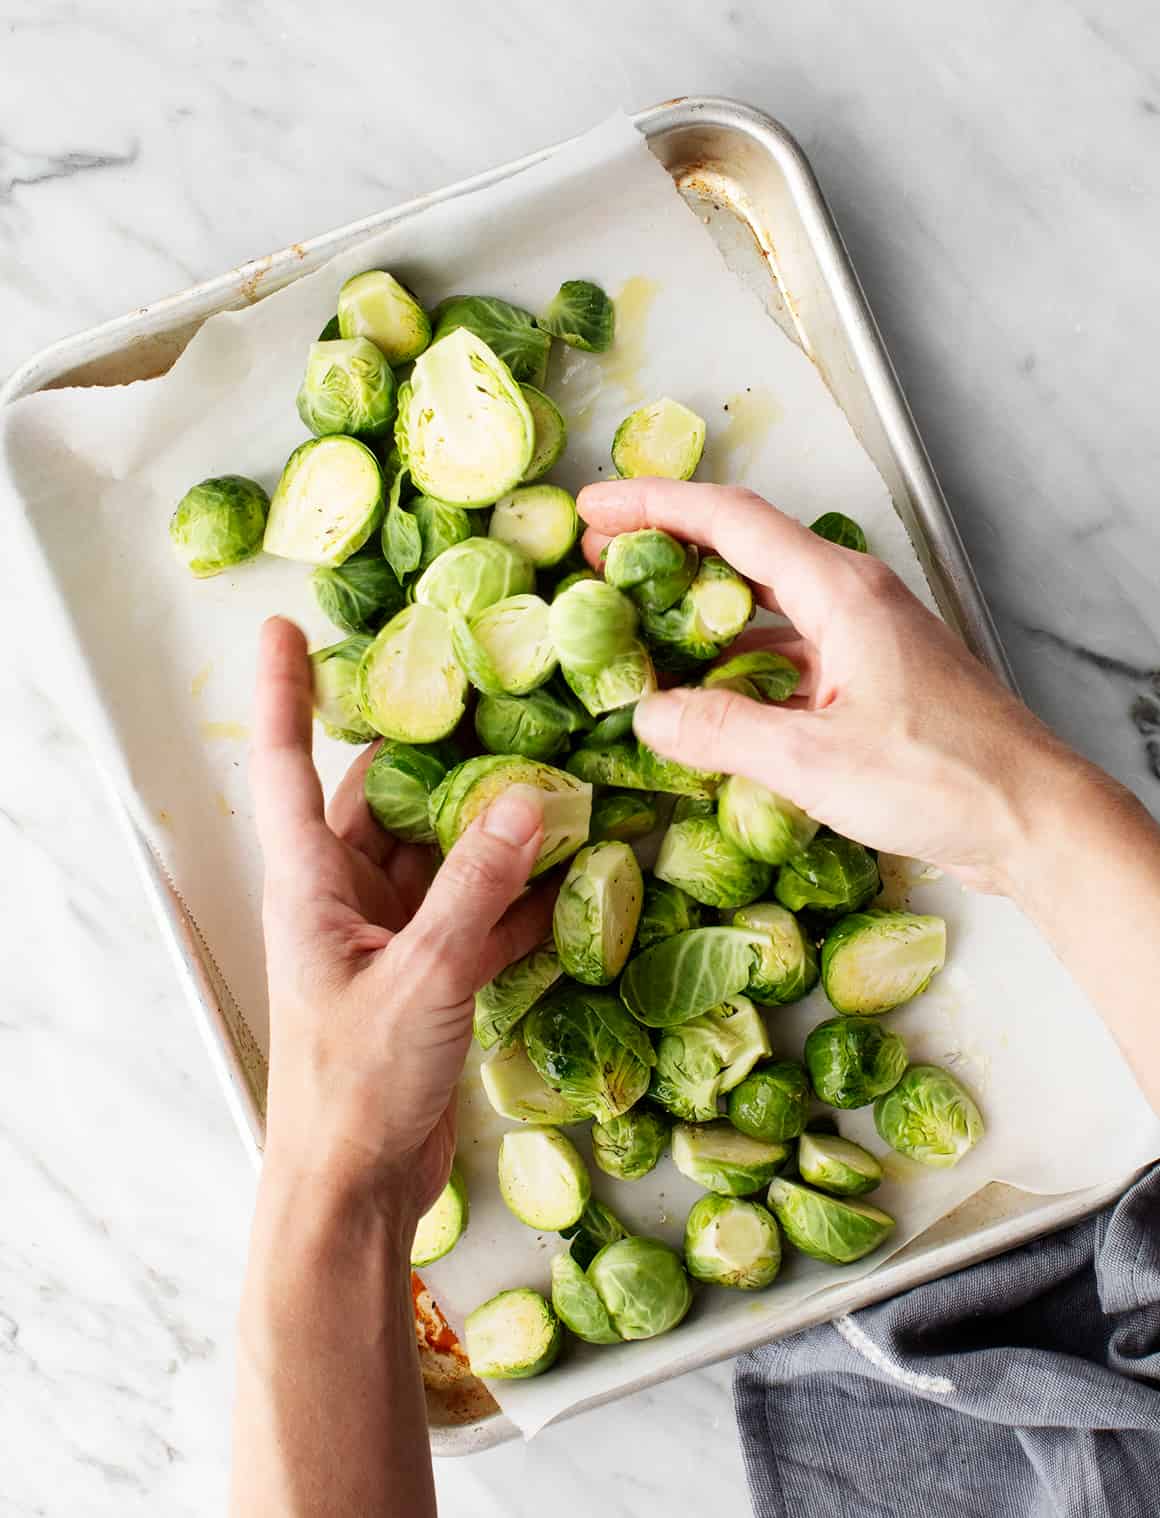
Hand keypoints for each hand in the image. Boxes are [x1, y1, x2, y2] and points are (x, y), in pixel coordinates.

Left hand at [250, 618, 549, 1221]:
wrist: (356, 1189)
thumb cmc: (356, 1086)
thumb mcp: (421, 976)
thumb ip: (474, 888)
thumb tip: (523, 799)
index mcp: (311, 885)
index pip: (287, 767)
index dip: (286, 694)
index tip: (286, 629)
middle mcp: (345, 899)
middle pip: (385, 799)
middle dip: (434, 753)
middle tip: (493, 694)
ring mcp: (390, 937)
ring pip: (444, 856)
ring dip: (494, 828)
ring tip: (559, 777)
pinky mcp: (430, 976)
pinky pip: (478, 914)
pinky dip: (520, 896)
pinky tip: (576, 875)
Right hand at [579, 479, 1092, 897]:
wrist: (1032, 819)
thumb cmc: (944, 778)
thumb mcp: (814, 760)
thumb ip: (722, 732)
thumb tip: (648, 712)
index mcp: (840, 592)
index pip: (730, 520)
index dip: (654, 506)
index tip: (594, 510)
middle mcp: (852, 600)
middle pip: (743, 552)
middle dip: (667, 553)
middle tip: (600, 567)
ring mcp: (864, 640)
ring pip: (764, 608)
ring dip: (700, 616)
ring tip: (637, 634)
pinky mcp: (870, 682)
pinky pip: (788, 655)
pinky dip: (737, 666)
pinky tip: (705, 699)